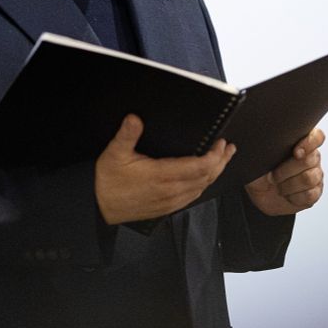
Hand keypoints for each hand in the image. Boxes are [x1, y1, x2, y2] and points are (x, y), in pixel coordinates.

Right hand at [95, 114, 235, 224]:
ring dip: (215, 173)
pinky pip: (193, 197)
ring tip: (222, 160)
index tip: (220, 143)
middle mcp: (170, 191)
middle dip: (221, 161)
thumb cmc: (107, 182)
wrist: (99, 207)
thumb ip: (126, 135)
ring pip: (202, 188)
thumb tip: (135, 119)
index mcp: (161, 176)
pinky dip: (204, 185)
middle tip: (228, 148)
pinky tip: (204, 178)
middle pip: (206, 177)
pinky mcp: (167, 208)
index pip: (199, 167)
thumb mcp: (113, 153)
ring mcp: (170, 201)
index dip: (214, 156)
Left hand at [244, 128, 324, 215]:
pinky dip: (294, 197)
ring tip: (278, 185)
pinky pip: (309, 195)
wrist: (260, 194)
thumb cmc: (260, 172)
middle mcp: (311, 157)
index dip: (309, 143)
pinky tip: (287, 195)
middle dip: (286, 170)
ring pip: (309, 178)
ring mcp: (316, 175)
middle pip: (309, 160)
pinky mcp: (315, 193)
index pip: (316, 136)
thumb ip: (264, 146)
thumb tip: (263, 139)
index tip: (296, 152)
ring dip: (288, 185)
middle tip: (273, 175)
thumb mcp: (257, 157)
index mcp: (300, 143)